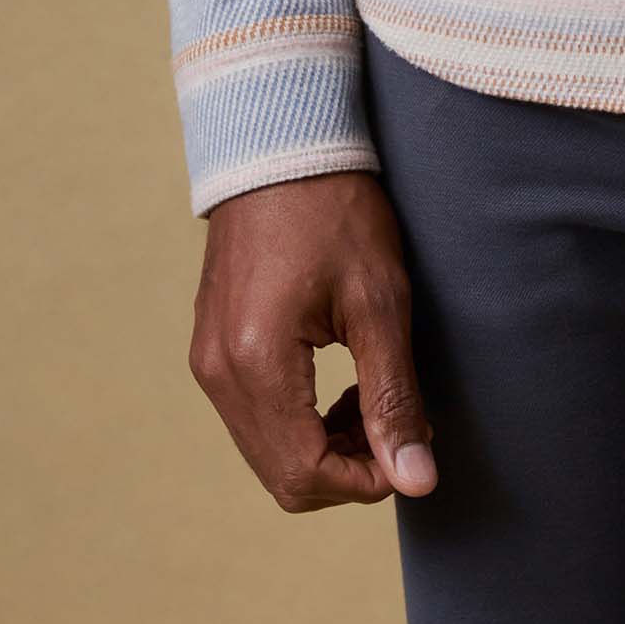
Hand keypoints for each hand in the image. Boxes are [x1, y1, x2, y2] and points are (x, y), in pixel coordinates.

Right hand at [189, 169, 436, 510]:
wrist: (280, 142)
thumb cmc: (336, 209)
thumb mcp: (379, 301)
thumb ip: (394, 396)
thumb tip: (417, 481)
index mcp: (255, 362)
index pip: (306, 475)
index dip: (366, 481)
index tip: (412, 448)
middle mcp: (217, 371)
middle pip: (282, 475)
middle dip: (347, 468)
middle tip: (396, 423)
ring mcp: (206, 359)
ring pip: (266, 451)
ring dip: (323, 445)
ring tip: (370, 395)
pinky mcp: (210, 345)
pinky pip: (252, 416)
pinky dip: (297, 420)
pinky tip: (337, 382)